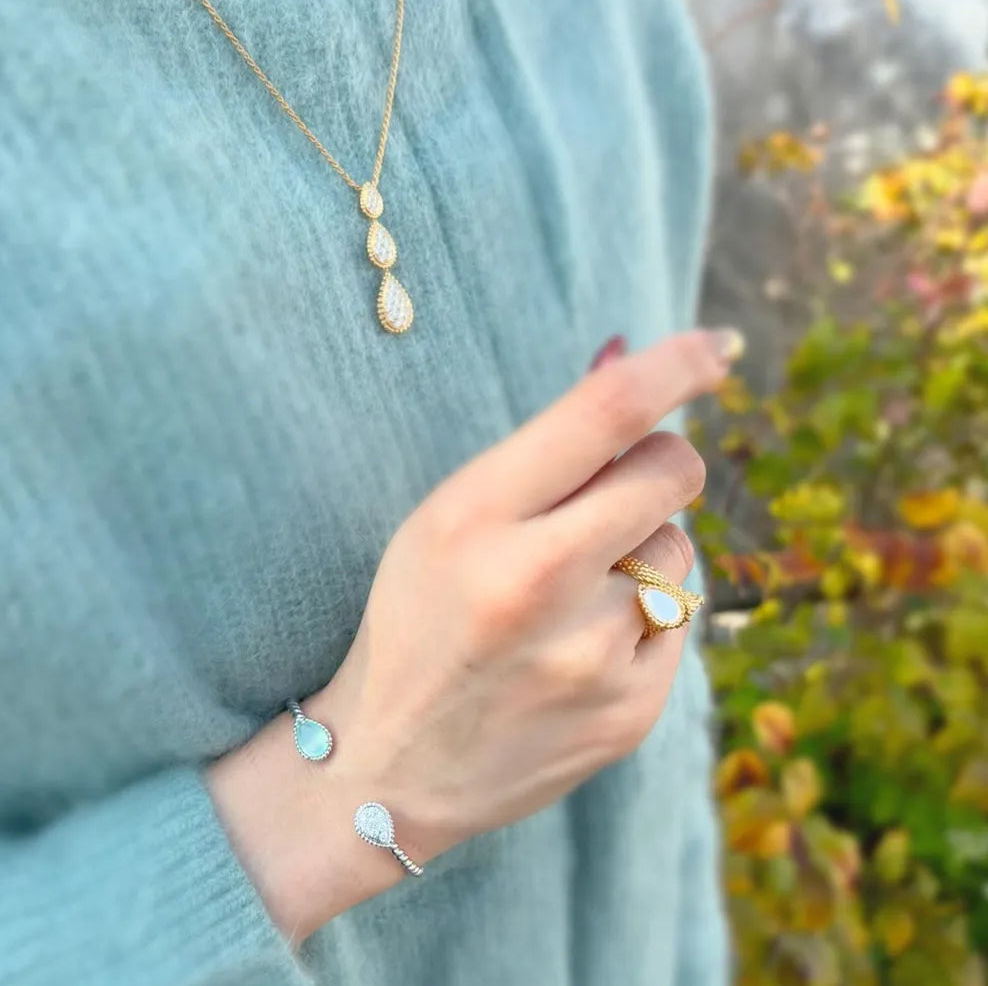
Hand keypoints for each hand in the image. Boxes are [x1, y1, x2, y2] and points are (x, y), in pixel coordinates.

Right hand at [208, 327, 741, 943]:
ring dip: (640, 551)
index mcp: (476, 518)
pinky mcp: (632, 712)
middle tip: (621, 483)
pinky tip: (580, 650)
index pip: (604, 413)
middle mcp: (537, 583)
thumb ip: (544, 447)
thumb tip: (626, 355)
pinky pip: (679, 620)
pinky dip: (642, 618)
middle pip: (670, 471)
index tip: (719, 346)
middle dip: (659, 462)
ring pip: (678, 548)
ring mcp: (591, 656)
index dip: (675, 365)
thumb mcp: (448, 517)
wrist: (392, 766)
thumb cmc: (420, 617)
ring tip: (568, 598)